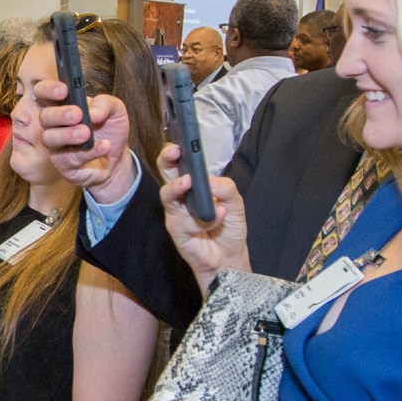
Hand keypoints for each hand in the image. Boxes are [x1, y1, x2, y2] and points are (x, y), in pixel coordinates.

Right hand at [37, 82, 134, 198]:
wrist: (117, 158)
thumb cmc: (110, 130)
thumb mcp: (115, 110)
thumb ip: (105, 104)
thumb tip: (93, 112)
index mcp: (62, 105)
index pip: (43, 92)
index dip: (48, 89)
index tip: (64, 90)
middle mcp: (54, 124)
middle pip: (44, 116)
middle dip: (59, 114)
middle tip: (77, 114)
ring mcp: (56, 145)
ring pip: (49, 138)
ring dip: (68, 134)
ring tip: (87, 133)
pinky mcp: (63, 164)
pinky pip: (69, 158)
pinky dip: (89, 152)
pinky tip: (104, 146)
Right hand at [157, 146, 249, 288]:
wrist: (229, 257)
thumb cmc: (229, 228)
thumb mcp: (235, 203)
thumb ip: (225, 188)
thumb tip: (208, 180)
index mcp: (195, 186)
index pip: (181, 164)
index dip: (177, 152)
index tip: (180, 142)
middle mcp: (181, 197)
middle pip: (166, 173)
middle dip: (166, 160)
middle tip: (174, 151)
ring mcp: (177, 214)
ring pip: (168, 195)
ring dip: (177, 187)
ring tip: (189, 181)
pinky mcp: (177, 231)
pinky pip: (185, 221)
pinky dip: (205, 219)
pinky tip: (218, 218)